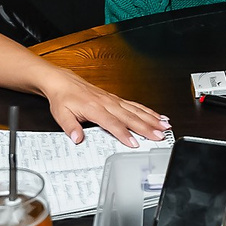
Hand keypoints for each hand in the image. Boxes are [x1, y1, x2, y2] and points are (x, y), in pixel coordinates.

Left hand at [42, 70, 168, 146]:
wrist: (63, 82)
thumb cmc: (63, 98)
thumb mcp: (61, 114)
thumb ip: (70, 127)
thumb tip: (76, 138)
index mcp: (95, 108)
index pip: (113, 124)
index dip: (124, 134)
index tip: (134, 143)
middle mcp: (107, 103)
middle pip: (131, 117)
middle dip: (146, 127)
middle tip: (159, 136)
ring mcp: (114, 100)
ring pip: (137, 110)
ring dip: (152, 118)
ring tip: (165, 126)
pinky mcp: (116, 99)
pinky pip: (135, 105)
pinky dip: (148, 111)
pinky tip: (157, 116)